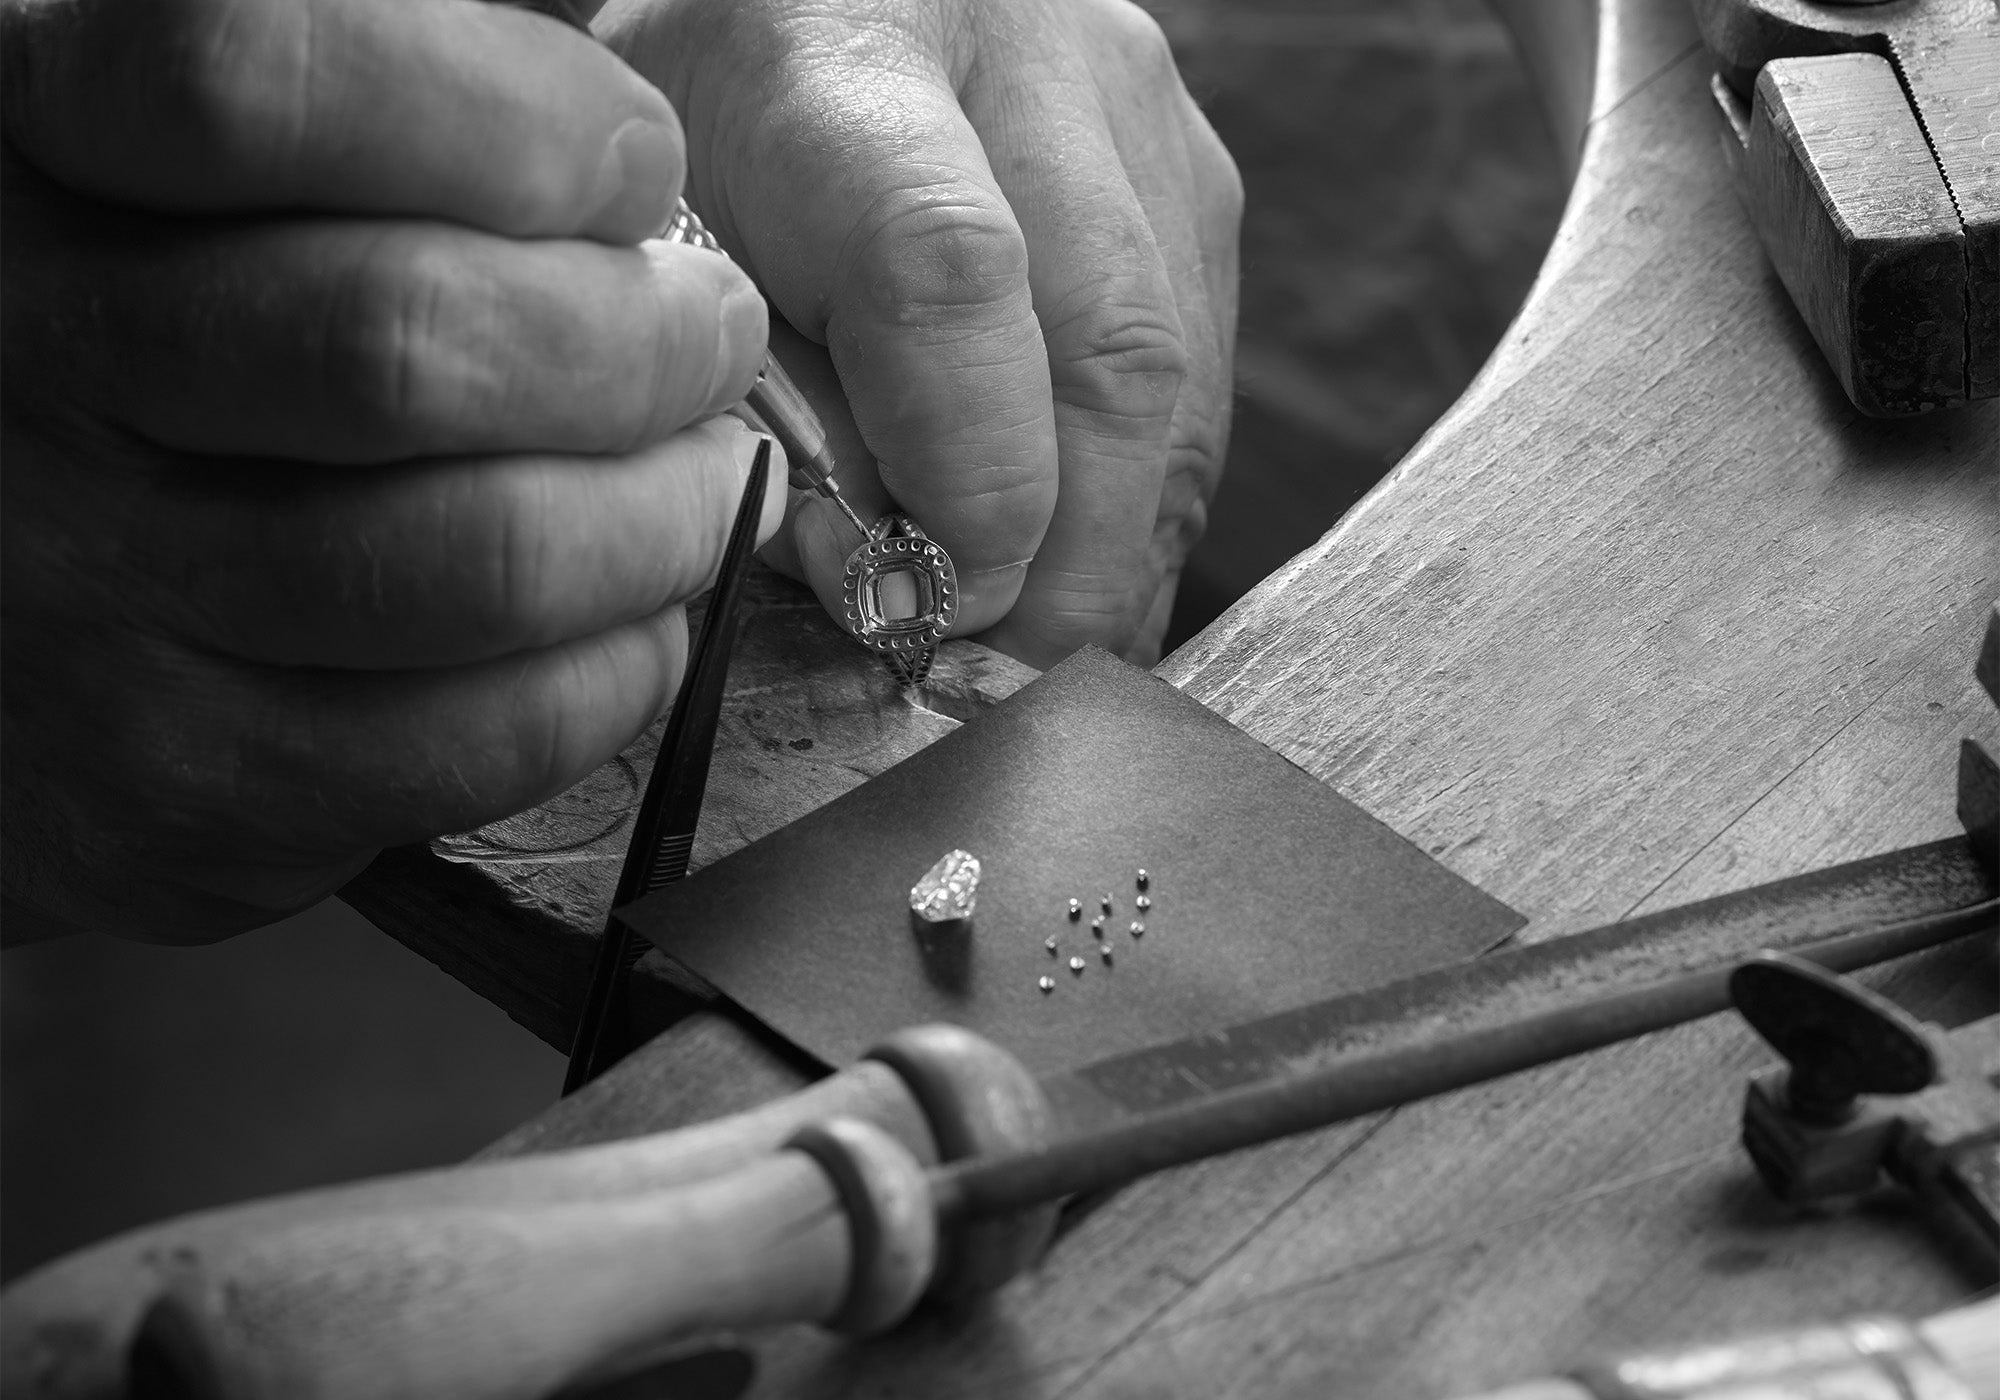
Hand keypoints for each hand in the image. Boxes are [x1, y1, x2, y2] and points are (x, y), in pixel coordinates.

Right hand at [0, 0, 779, 941]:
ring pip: (481, 561)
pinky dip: (614, 672)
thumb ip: (359, 112)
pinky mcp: (179, 788)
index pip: (254, 80)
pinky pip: (475, 741)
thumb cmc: (129, 355)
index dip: (507, 114)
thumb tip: (611, 158)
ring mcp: (91, 596)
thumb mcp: (169, 173)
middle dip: (642, 341)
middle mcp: (27, 368)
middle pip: (409, 342)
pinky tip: (631, 616)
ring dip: (660, 518)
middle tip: (706, 336)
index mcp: (25, 151)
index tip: (627, 158)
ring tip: (695, 479)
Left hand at [602, 0, 1240, 666]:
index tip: (919, 612)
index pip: (950, 278)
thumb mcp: (674, 250)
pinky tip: (1076, 570)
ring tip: (1033, 651)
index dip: (962, 486)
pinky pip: (1202, 383)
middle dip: (1065, 569)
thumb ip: (768, 409)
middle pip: (1114, 354)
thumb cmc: (715, 130)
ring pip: (1182, 388)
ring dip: (1116, 556)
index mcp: (846, 48)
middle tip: (994, 687)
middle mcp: (1034, 58)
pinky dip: (1141, 507)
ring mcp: (1145, 115)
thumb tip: (893, 584)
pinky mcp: (1199, 177)